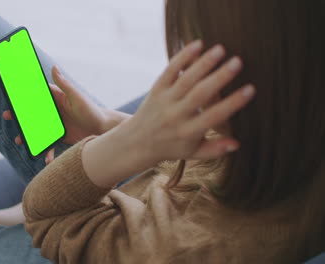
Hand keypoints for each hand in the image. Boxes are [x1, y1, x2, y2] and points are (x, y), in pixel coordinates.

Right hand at [3, 66, 106, 163]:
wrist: (103, 129)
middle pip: (32, 113)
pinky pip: (48, 144)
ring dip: (28, 136)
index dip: (23, 95)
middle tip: (7, 116)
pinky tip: (45, 159)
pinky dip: (46, 152)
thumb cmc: (92, 110)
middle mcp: (54, 111)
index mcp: (56, 98)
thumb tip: (54, 67)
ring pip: (37, 130)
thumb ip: (65, 84)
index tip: (11, 96)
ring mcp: (56, 124)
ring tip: (20, 140)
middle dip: (19, 116)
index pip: (36, 95)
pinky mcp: (60, 136)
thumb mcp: (77, 97)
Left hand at [128, 40, 254, 162]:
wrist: (137, 142)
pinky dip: (182, 57)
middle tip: (238, 61)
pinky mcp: (156, 89)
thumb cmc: (171, 147)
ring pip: (185, 79)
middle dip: (219, 77)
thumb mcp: (193, 153)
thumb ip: (215, 149)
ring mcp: (165, 100)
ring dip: (203, 63)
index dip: (233, 103)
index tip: (250, 89)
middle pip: (199, 94)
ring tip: (221, 49)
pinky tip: (197, 44)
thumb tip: (238, 143)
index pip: (214, 116)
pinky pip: (169, 71)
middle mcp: (176, 115)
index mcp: (188, 132)